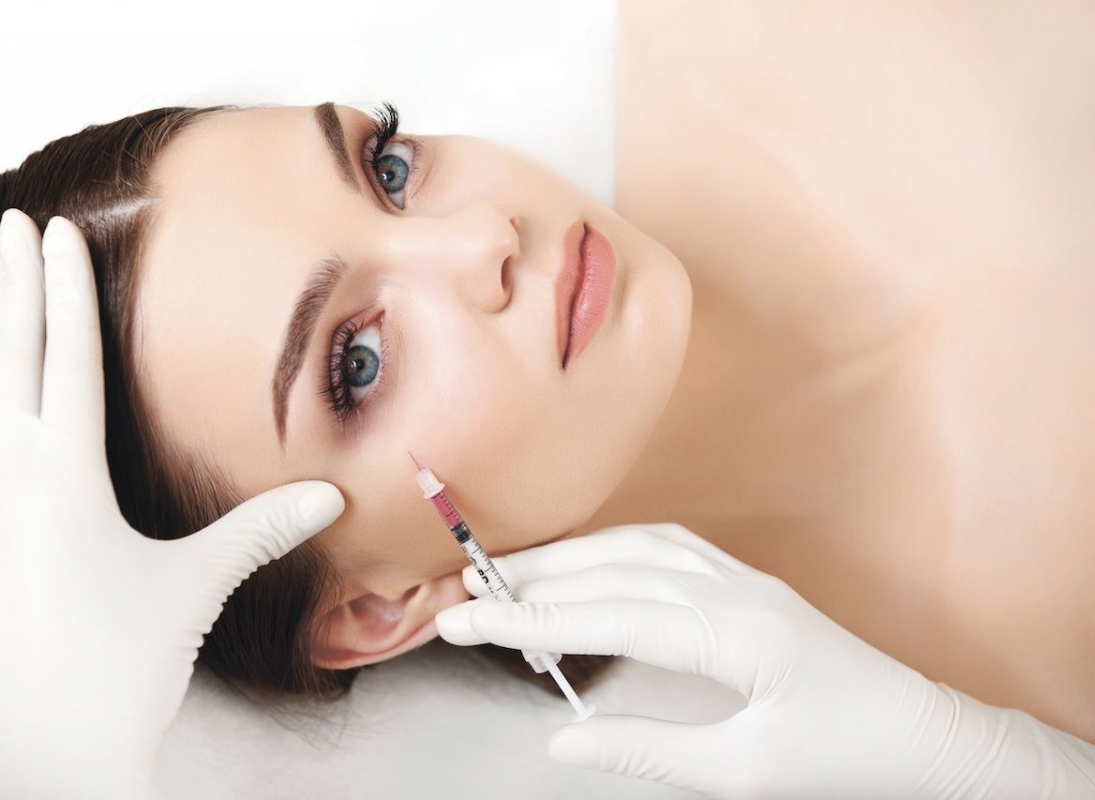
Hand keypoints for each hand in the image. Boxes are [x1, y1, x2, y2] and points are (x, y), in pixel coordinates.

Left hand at [0, 210, 343, 798]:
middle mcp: (4, 479)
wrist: (43, 745)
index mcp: (64, 477)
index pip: (67, 357)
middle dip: (17, 285)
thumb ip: (260, 528)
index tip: (59, 232)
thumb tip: (329, 495)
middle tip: (16, 226)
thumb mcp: (194, 585)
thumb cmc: (117, 664)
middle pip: (10, 360)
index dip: (67, 288)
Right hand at [436, 524, 1094, 798]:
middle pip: (609, 571)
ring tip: (507, 577)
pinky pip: (664, 546)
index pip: (603, 616)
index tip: (461, 620)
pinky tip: (585, 562)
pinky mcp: (744, 582)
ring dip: (566, 558)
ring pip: (633, 548)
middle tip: (462, 594)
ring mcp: (740, 577)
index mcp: (731, 633)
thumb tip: (562, 740)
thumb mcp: (741, 770)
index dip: (525, 619)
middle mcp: (731, 589)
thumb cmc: (843, 755)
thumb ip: (645, 747)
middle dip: (530, 582)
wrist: (922, 735)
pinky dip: (610, 549)